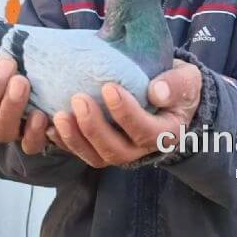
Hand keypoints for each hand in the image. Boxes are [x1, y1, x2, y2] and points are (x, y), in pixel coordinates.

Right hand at [0, 9, 48, 153]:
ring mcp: (14, 131)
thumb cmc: (26, 65)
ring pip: (2, 130)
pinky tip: (41, 114)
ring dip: (10, 106)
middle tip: (8, 65)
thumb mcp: (10, 44)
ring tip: (22, 82)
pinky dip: (34, 132)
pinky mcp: (36, 140)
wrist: (58, 82)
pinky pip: (30, 145)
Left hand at [46, 58, 201, 166]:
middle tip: (78, 99)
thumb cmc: (176, 85)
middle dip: (94, 128)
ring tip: (59, 115)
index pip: (145, 131)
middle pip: (116, 150)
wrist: (169, 94)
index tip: (109, 87)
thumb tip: (157, 91)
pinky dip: (65, 142)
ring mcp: (120, 150)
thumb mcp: (186, 78)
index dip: (125, 113)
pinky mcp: (102, 147)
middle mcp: (142, 149)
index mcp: (166, 133)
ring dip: (75, 138)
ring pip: (96, 157)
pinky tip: (50, 126)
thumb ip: (176, 84)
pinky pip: (82, 152)